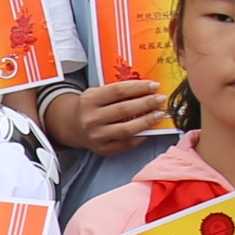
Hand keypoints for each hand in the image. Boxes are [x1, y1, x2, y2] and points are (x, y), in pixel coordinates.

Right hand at [46, 79, 167, 154]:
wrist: (73, 126)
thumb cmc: (91, 107)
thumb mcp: (97, 93)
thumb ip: (118, 92)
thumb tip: (147, 90)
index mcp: (89, 100)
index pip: (118, 91)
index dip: (139, 87)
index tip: (154, 85)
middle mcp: (91, 119)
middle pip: (124, 110)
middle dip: (146, 103)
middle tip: (160, 99)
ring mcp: (97, 136)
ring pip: (127, 129)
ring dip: (147, 121)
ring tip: (159, 114)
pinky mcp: (103, 149)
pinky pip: (127, 143)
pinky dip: (141, 135)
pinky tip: (149, 129)